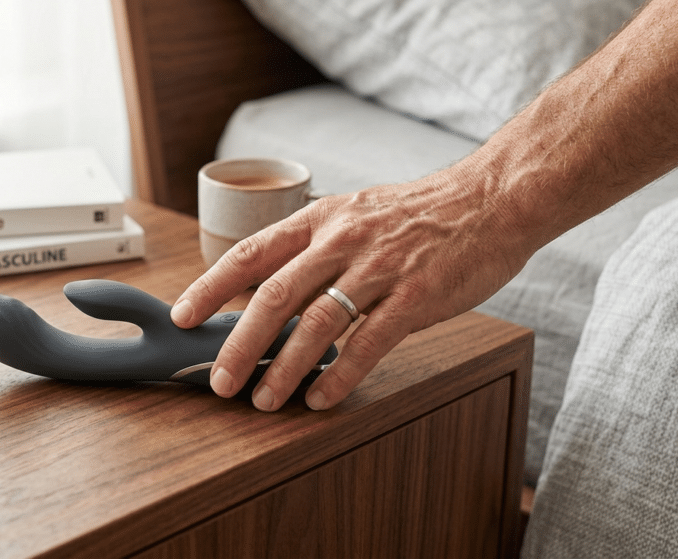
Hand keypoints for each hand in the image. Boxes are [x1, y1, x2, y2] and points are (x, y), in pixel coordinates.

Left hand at [170, 167, 531, 411]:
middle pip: (273, 295)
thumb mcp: (357, 213)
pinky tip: (321, 398)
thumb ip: (317, 248)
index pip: (251, 254)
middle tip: (220, 381)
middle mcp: (342, 240)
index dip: (212, 287)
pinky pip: (368, 342)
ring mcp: (379, 268)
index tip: (184, 316)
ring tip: (263, 400)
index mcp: (321, 219)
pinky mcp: (415, 295)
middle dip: (239, 343)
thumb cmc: (422, 213)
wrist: (492, 198)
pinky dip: (339, 375)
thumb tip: (273, 291)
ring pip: (316, 323)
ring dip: (283, 368)